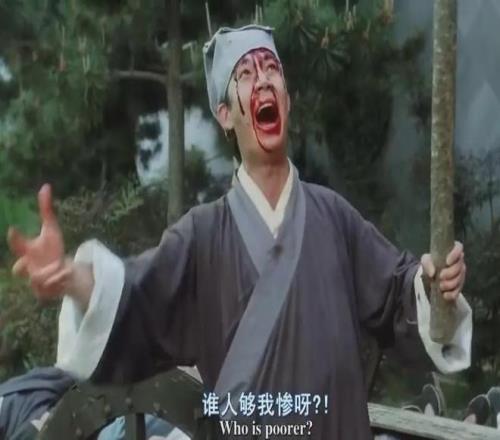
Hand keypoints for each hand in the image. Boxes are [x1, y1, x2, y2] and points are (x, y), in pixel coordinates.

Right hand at [7, 184, 70, 298]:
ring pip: (38, 280)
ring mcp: (33, 281)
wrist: (64, 271)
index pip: (17, 244)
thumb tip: (46, 186)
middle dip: (25, 267)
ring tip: (64, 266)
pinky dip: (59, 282)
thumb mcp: (52, 229)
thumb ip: (46, 210)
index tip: (12, 229)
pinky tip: (66, 276)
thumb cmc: (52, 248)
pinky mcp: (41, 292)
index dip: (14, 237)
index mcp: (27, 250)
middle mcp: (27, 267)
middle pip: (18, 269)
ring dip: (53, 273)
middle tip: (36, 262)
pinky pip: (48, 290)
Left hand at [421, 241, 465, 301]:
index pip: (458, 247)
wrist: (429, 278)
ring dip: (451, 284)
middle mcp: (459, 262)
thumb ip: (427, 263)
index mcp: (451, 252)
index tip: (447, 262)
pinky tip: (445, 295)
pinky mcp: (459, 286)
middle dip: (451, 273)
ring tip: (441, 286)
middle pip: (460, 266)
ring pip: (460, 278)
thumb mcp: (425, 261)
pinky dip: (452, 293)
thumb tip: (432, 273)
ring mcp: (460, 274)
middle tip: (441, 276)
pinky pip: (459, 290)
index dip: (455, 254)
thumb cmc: (430, 264)